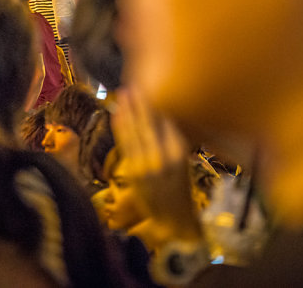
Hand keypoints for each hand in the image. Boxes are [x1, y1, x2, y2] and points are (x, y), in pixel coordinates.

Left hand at [112, 90, 202, 244]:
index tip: (149, 87)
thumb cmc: (180, 187)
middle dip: (140, 103)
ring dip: (127, 110)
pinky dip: (120, 127)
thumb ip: (173, 139)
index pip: (165, 121)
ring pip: (134, 131)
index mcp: (179, 151)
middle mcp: (163, 156)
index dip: (155, 104)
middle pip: (149, 123)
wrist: (173, 219)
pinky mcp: (132, 172)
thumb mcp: (184, 162)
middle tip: (134, 84)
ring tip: (124, 93)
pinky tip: (117, 113)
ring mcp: (146, 164)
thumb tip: (162, 113)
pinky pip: (125, 144)